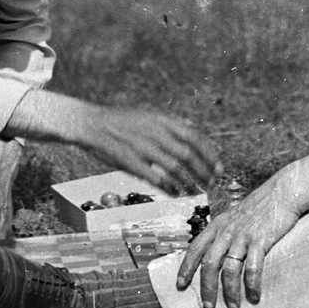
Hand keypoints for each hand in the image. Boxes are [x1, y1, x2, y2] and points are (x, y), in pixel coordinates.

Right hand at [74, 106, 219, 195]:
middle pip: (188, 154)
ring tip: (195, 190)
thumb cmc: (120, 120)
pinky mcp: (129, 161)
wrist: (91, 123)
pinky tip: (175, 193)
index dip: (210, 154)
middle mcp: (155, 132)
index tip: (218, 167)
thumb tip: (192, 128)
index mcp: (161, 120)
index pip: (194, 137)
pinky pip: (154, 177)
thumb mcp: (148, 114)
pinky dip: (168, 187)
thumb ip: (170, 123)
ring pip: (174, 167)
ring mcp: (142, 146)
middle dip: (203, 171)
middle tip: (210, 182)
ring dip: (188, 181)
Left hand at [176, 175, 301, 307]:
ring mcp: (243, 236)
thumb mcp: (234, 216)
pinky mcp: (261, 240)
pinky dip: (252, 284)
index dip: (186, 267)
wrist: (282, 193)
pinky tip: (254, 296)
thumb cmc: (259, 207)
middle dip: (207, 288)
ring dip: (230, 292)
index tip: (180, 285)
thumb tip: (215, 254)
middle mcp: (226, 231)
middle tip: (208, 307)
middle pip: (209, 264)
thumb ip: (224, 233)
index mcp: (217, 226)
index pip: (195, 248)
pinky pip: (253, 267)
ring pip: (229, 269)